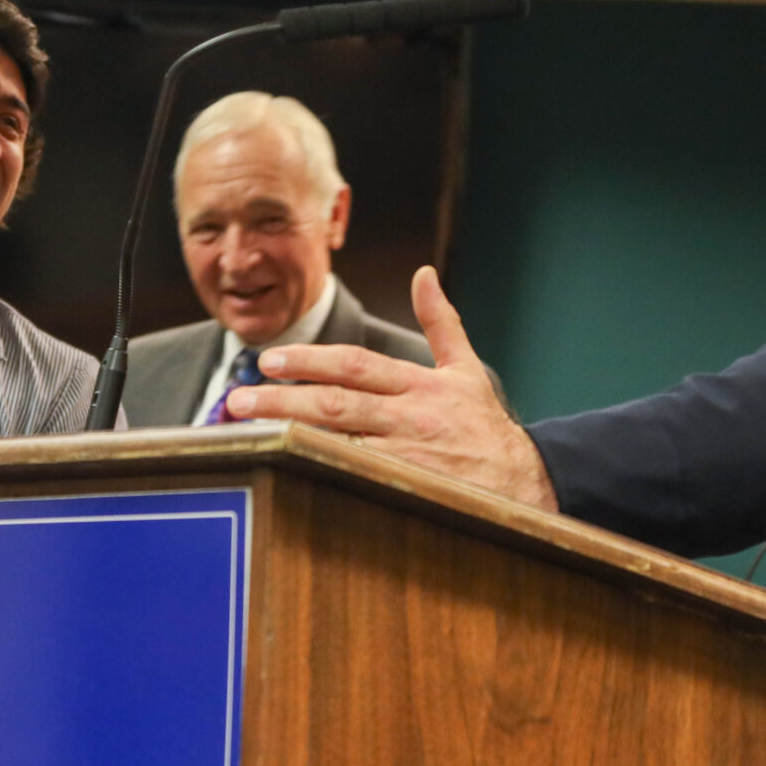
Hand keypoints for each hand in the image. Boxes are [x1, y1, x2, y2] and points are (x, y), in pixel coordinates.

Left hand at [228, 266, 556, 510]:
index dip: (310, 361)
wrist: (526, 483)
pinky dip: (321, 473)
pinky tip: (286, 469)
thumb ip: (441, 323)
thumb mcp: (468, 370)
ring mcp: (408, 457)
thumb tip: (424, 275)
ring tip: (249, 433)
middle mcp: (411, 418)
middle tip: (239, 399)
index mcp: (420, 385)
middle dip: (283, 399)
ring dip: (290, 437)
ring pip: (340, 444)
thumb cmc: (486, 427)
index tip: (269, 360)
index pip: (355, 366)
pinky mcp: (408, 490)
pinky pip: (356, 481)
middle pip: (337, 404)